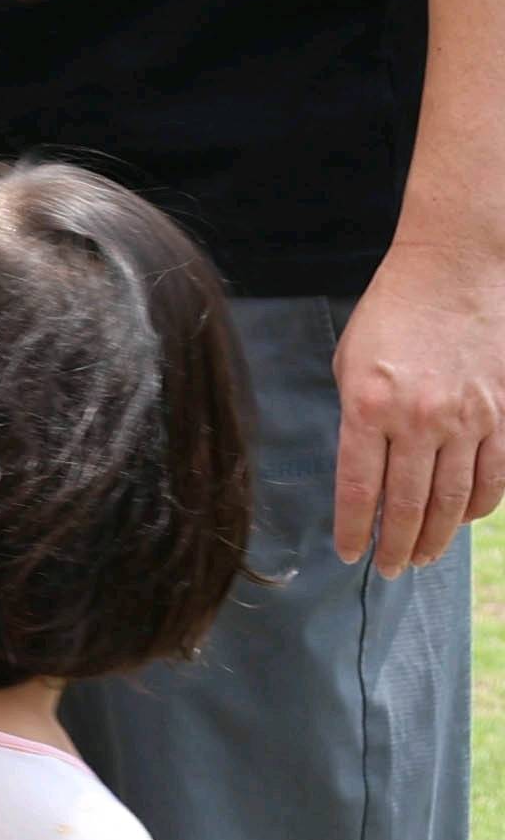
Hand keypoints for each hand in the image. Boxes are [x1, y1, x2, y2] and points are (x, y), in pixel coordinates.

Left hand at [327, 238, 504, 566]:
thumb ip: (356, 414)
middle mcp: (418, 420)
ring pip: (452, 499)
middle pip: (407, 504)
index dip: (354, 529)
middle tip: (389, 569)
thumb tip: (363, 463)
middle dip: (396, 545)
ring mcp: (466, 419)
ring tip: (422, 557)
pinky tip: (462, 521)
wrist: (454, 270)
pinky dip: (477, 507)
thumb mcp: (351, 361)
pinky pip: (493, 476)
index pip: (358, 488)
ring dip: (436, 536)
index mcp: (368, 406)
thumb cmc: (392, 312)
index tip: (349, 555)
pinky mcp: (501, 414)